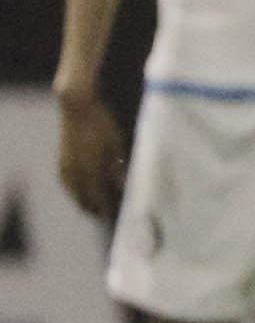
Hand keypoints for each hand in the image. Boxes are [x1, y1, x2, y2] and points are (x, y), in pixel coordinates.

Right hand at [55, 90, 126, 218]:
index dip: (109, 210)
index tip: (122, 216)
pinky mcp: (61, 161)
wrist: (75, 106)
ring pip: (75, 195)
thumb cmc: (100, 123)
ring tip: (103, 206)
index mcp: (88, 169)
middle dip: (99, 210)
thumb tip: (124, 188)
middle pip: (84, 202)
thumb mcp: (114, 145)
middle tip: (114, 213)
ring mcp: (64, 167)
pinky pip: (68, 185)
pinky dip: (78, 192)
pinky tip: (87, 192)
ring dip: (87, 202)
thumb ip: (117, 169)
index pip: (98, 200)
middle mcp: (73, 172)